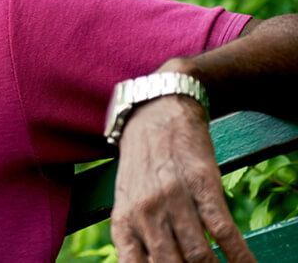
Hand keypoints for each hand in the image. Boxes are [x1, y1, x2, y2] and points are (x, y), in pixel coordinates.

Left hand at [110, 95, 254, 262]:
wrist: (157, 113)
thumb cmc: (141, 163)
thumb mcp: (126, 199)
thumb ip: (135, 234)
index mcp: (122, 220)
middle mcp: (145, 213)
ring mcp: (174, 200)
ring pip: (198, 255)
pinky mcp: (202, 187)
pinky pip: (223, 231)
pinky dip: (239, 256)